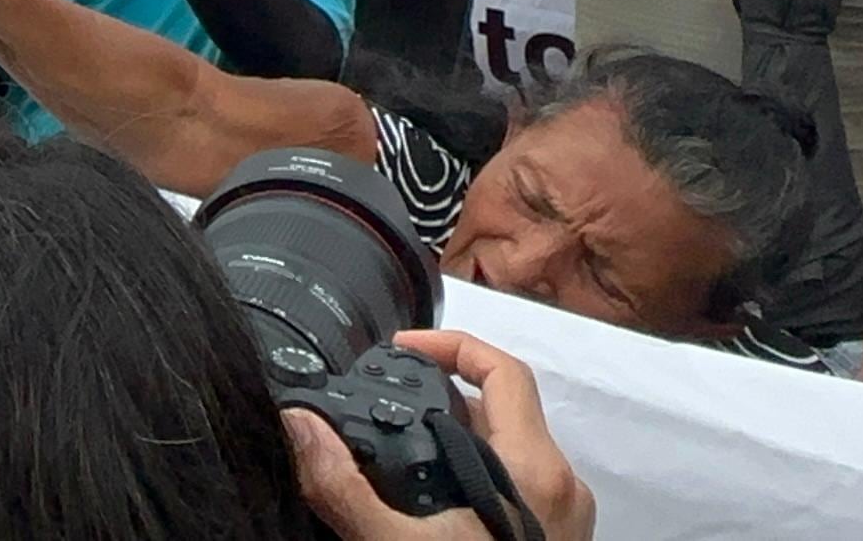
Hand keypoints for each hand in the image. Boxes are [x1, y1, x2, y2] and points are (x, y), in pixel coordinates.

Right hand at [286, 331, 594, 540]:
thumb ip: (345, 487)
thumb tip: (299, 427)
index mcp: (534, 470)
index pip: (504, 371)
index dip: (451, 344)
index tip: (399, 347)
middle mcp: (560, 485)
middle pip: (503, 409)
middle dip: (438, 398)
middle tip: (383, 404)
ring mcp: (562, 517)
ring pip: (508, 451)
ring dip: (454, 440)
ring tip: (397, 454)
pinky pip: (514, 486)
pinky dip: (472, 476)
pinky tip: (429, 505)